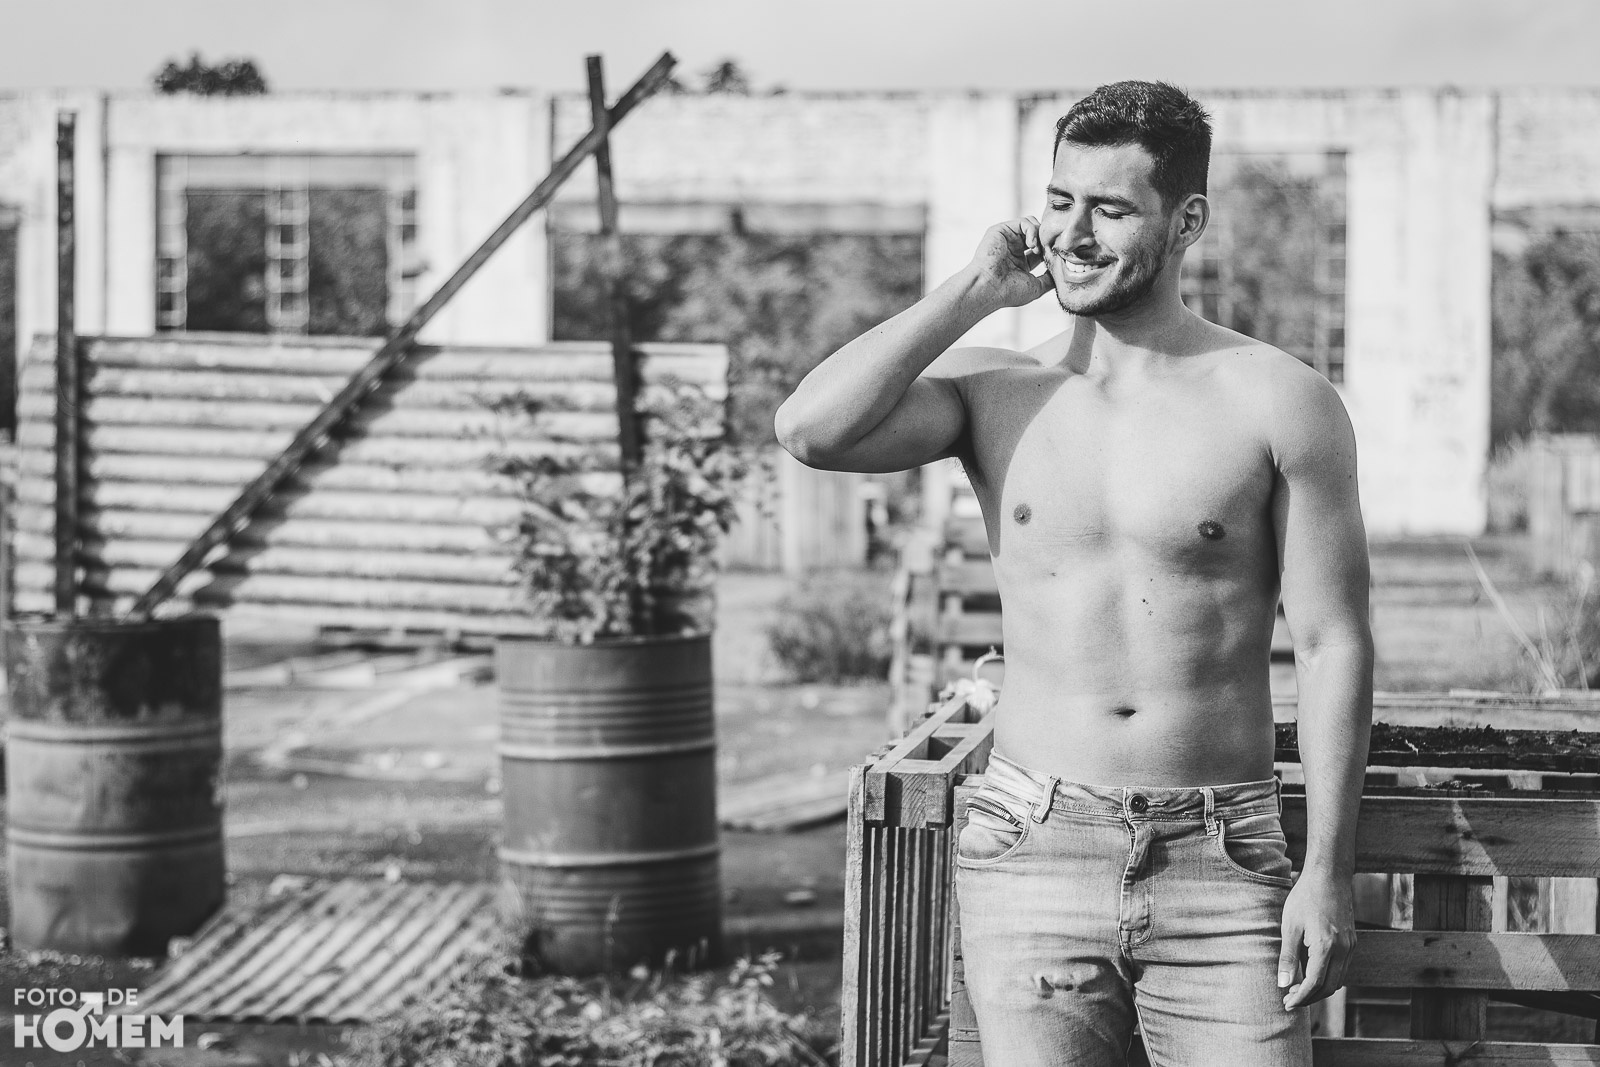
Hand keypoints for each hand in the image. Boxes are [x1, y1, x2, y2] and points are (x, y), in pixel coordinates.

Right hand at [967, 217, 1053, 308]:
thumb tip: (1061, 275)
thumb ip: (1048, 280)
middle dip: (1046, 240)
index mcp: (1020, 262)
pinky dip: (1032, 230)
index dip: (1050, 251)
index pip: (1040, 249)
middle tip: (1050, 250)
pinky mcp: (1000, 230)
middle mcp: (1013, 249)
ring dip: (1040, 235)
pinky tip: (1032, 244)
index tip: (1057, 257)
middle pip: (1037, 235)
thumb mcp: (1035, 287)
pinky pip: (1023, 222)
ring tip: (1038, 249)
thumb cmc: (1007, 292)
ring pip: (1032, 225)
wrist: (988, 288)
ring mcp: (1007, 239)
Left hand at [1278, 869, 1356, 1009]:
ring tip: (1297, 989)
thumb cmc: (1305, 898)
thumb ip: (1287, 957)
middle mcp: (1343, 950)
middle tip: (1289, 999)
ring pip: (1338, 981)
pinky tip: (1311, 974)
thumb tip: (1283, 984)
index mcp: (1326, 947)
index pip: (1314, 984)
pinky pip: (1342, 969)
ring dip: (1319, 990)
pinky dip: (1328, 977)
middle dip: (1309, 998)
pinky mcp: (1352, 942)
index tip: (1286, 1003)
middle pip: (1328, 988)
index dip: (1300, 998)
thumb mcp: (1290, 926)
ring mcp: (1351, 946)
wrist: (1329, 876)